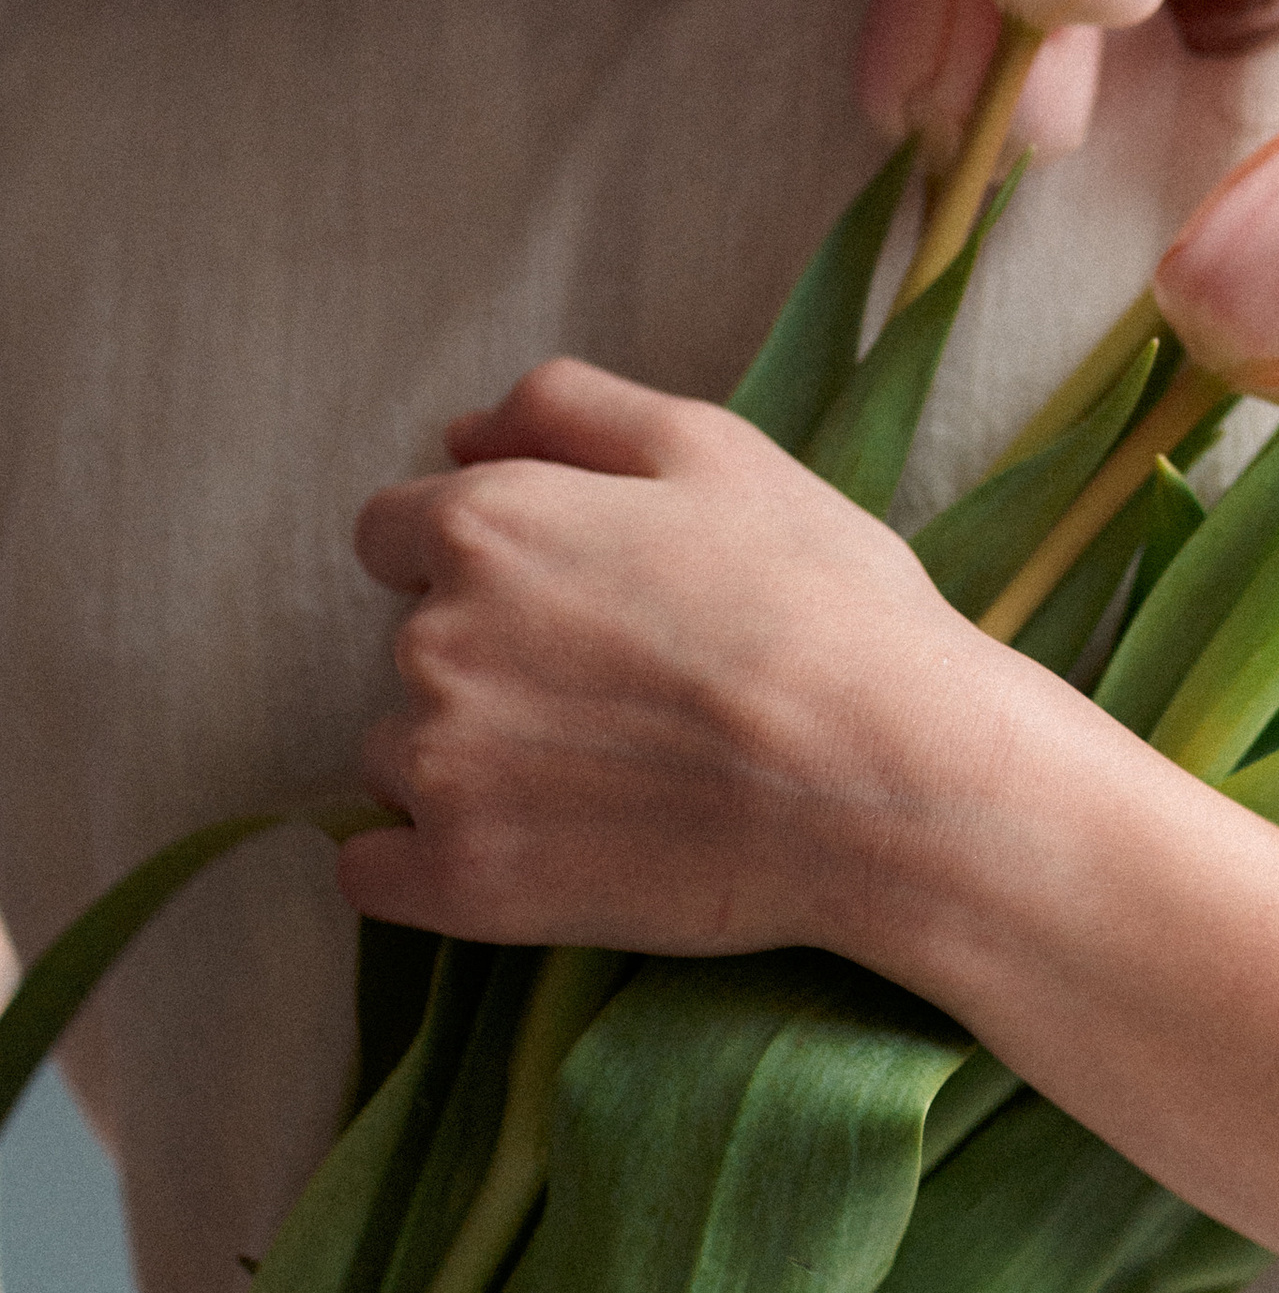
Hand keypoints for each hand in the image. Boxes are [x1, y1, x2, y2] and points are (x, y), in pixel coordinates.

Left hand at [341, 359, 984, 960]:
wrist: (889, 777)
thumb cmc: (819, 602)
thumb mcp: (713, 448)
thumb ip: (567, 409)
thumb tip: (459, 433)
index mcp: (485, 524)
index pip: (395, 532)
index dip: (484, 560)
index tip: (568, 603)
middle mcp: (433, 639)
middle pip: (412, 646)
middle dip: (492, 659)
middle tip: (623, 691)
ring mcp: (441, 769)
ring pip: (402, 755)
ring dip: (469, 762)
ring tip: (603, 777)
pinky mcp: (463, 883)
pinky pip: (376, 875)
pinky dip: (427, 864)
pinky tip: (524, 853)